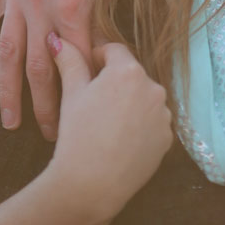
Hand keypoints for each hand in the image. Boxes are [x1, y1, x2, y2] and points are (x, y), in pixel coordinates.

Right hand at [0, 0, 120, 140]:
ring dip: (9, 90)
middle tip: (52, 136)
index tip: (89, 115)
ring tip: (11, 122)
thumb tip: (102, 51)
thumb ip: (98, 11)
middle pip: (43, 66)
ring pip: (9, 53)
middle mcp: (40, 2)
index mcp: (73, 1)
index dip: (83, 89)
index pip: (78, 59)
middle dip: (48, 105)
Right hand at [46, 37, 172, 224]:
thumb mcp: (71, 94)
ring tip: (106, 124)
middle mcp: (153, 87)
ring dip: (129, 104)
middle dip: (114, 83)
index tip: (86, 70)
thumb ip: (70, 61)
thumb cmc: (78, 135)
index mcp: (128, 71)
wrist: (91, 184)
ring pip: (143, 100)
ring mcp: (163, 113)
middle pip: (131, 76)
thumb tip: (57, 39)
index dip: (98, 57)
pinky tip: (120, 140)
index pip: (114, 51)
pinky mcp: (167, 137)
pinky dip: (139, 127)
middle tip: (93, 102)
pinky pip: (152, 123)